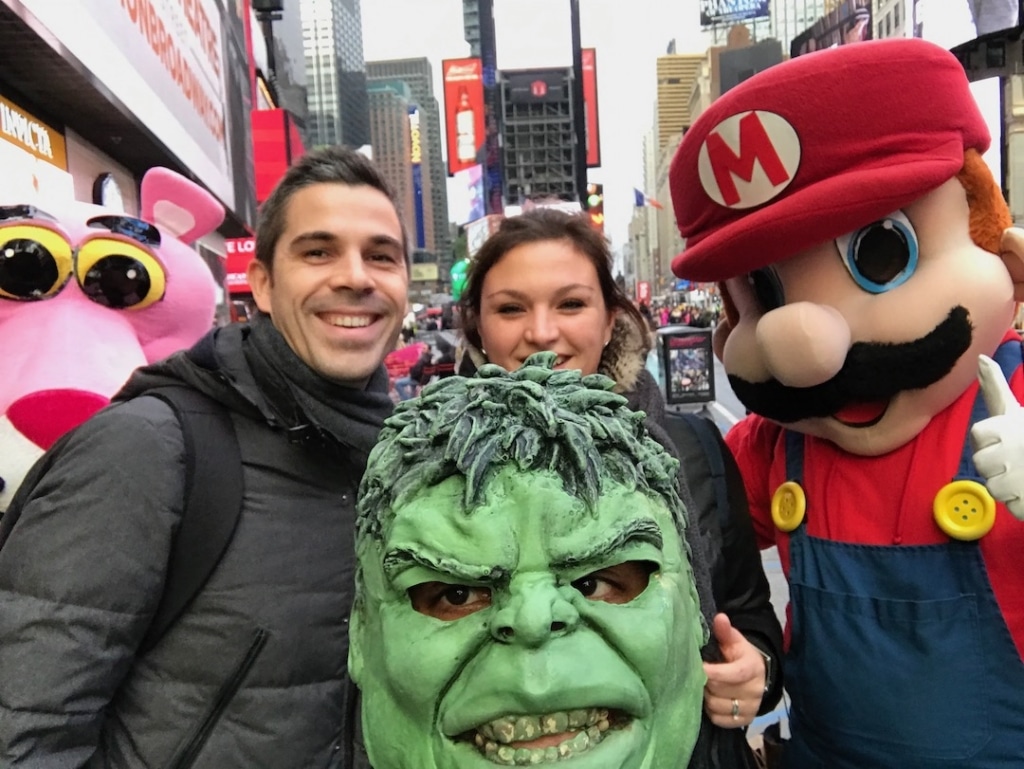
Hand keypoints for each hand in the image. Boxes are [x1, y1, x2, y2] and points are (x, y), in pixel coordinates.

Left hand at [702, 613, 766, 728]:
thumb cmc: (740, 656)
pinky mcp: (745, 721)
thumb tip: (720, 618)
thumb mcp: (735, 641)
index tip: (699, 667)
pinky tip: (709, 699)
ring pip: (717, 706)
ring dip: (705, 697)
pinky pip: (719, 719)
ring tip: (702, 686)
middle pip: (720, 690)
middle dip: (705, 682)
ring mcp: (751, 708)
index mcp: (753, 668)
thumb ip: (726, 632)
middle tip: (696, 674)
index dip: (714, 672)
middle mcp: (755, 690)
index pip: (734, 674)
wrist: (756, 677)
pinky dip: (711, 711)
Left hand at [970, 355, 1023, 518]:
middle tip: (1021, 457)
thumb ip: (996, 387)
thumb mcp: (1015, 409)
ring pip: (995, 488)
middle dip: (998, 463)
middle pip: (981, 464)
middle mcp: (1006, 454)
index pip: (978, 435)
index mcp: (1003, 428)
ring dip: (1011, 485)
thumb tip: (980, 359)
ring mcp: (1016, 482)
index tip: (1011, 435)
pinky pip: (1015, 508)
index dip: (992, 438)